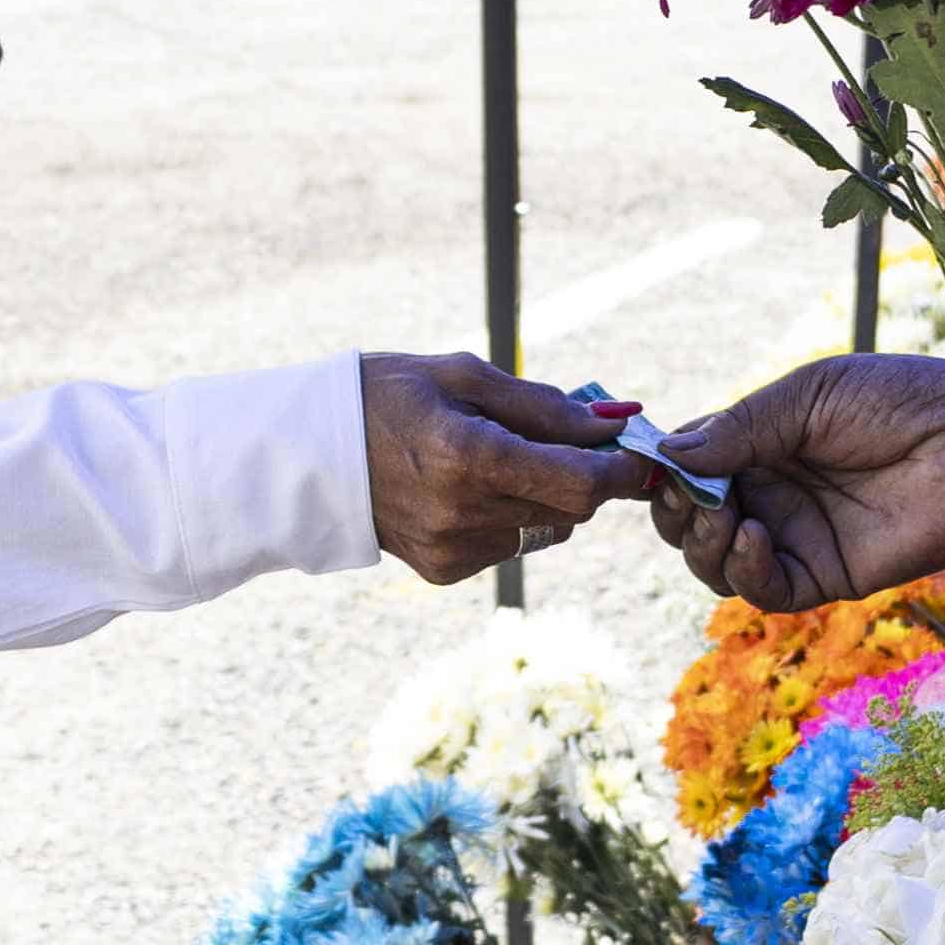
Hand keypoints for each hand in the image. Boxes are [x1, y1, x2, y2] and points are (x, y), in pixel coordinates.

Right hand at [360, 353, 650, 583]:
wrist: (308, 450)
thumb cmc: (387, 394)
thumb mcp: (463, 375)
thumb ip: (545, 404)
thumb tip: (617, 420)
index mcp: (469, 456)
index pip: (582, 482)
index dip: (622, 470)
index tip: (636, 451)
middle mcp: (464, 513)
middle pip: (573, 509)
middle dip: (587, 476)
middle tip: (574, 440)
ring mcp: (453, 549)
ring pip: (546, 529)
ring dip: (546, 495)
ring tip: (500, 458)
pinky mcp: (445, 569)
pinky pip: (510, 544)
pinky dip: (510, 515)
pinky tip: (467, 488)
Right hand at [646, 353, 944, 611]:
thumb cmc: (902, 399)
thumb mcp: (810, 395)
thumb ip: (741, 427)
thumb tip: (670, 454)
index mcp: (759, 444)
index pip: (686, 466)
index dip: (658, 470)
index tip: (640, 463)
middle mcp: (770, 495)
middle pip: (688, 522)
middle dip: (673, 511)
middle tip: (684, 494)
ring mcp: (796, 538)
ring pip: (715, 564)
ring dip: (700, 543)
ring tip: (722, 515)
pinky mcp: (827, 575)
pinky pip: (766, 590)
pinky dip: (743, 570)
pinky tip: (750, 537)